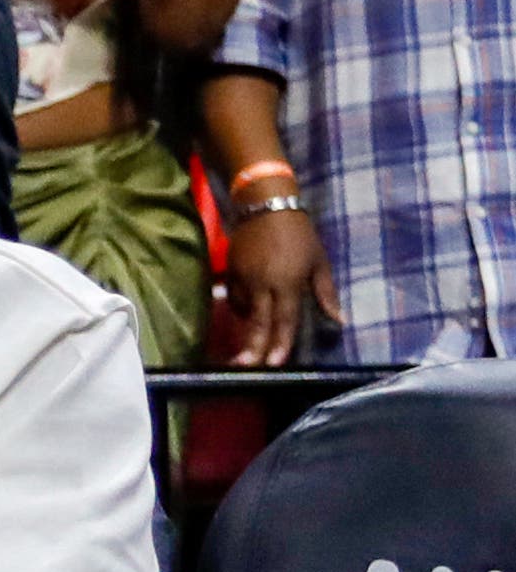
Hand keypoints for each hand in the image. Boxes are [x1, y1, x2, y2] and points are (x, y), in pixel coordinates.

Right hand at [226, 205, 340, 365]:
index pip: (285, 319)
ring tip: (250, 344)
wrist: (266, 205)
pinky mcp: (231, 272)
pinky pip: (235, 298)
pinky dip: (242, 307)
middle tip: (246, 367)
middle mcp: (264, 283)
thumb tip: (340, 320)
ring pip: (245, 311)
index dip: (280, 342)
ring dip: (249, 327)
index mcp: (289, 281)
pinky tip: (249, 310)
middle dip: (253, 347)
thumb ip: (326, 294)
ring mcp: (245, 278)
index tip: (275, 363)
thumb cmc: (299, 233)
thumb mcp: (318, 261)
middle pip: (259, 322)